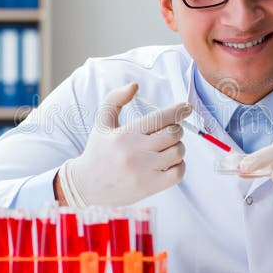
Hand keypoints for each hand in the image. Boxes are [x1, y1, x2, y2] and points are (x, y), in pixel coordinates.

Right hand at [58, 82, 191, 206]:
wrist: (86, 184)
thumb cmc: (98, 150)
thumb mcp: (102, 122)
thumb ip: (116, 99)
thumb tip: (135, 85)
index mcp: (125, 134)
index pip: (159, 118)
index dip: (177, 110)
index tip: (186, 107)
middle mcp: (134, 152)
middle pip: (173, 135)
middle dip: (177, 130)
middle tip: (173, 131)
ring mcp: (142, 171)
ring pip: (177, 153)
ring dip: (178, 147)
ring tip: (169, 147)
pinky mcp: (149, 187)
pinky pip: (177, 173)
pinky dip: (180, 166)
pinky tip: (170, 163)